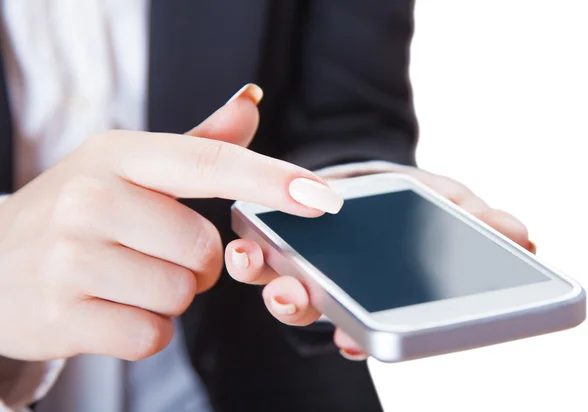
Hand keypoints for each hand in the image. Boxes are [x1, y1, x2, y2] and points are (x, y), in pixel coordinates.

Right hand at [0, 84, 343, 361]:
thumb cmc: (74, 213)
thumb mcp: (126, 166)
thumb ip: (197, 143)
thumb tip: (251, 104)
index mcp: (117, 155)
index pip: (210, 163)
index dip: (272, 179)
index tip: (321, 197)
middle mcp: (91, 198)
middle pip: (205, 249)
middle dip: (196, 263)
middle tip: (152, 253)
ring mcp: (70, 258)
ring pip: (181, 295)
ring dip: (170, 296)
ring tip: (125, 278)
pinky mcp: (62, 314)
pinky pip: (151, 336)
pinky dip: (143, 330)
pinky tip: (109, 308)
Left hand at [225, 164, 535, 360]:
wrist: (378, 177)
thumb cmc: (418, 204)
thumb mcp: (452, 207)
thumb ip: (479, 224)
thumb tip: (522, 237)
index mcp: (371, 291)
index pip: (362, 326)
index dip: (354, 335)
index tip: (347, 339)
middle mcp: (333, 283)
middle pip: (310, 306)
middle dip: (296, 305)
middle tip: (290, 296)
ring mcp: (304, 257)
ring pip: (277, 275)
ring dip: (260, 272)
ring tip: (251, 259)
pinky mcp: (281, 225)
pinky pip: (263, 242)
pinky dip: (255, 243)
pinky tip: (249, 235)